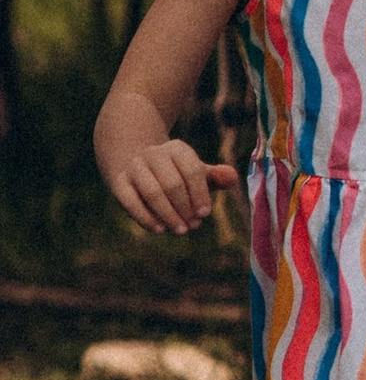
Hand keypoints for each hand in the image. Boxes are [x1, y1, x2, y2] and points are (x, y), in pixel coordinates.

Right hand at [108, 141, 240, 234]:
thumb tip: (231, 178)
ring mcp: (134, 167)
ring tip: (181, 230)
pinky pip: (130, 201)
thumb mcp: (196, 172)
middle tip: (193, 226)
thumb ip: (216, 176)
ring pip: (152, 192)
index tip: (204, 214)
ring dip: (168, 215)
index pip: (192, 170)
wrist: (136, 164)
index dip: (200, 194)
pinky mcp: (119, 182)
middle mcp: (154, 154)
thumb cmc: (175, 173)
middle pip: (172, 183)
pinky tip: (160, 230)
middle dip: (184, 208)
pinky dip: (145, 217)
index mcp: (177, 149)